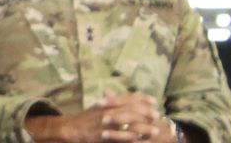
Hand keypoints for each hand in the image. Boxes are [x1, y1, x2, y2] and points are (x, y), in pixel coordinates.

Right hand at [26, 91, 166, 142]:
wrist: (73, 129)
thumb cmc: (87, 118)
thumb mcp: (99, 106)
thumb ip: (111, 100)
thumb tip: (119, 93)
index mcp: (107, 102)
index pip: (127, 97)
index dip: (141, 98)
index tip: (153, 100)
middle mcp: (107, 110)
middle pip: (130, 108)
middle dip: (145, 112)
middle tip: (157, 115)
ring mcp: (106, 123)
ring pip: (128, 123)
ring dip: (143, 126)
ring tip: (155, 130)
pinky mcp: (105, 135)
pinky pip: (121, 136)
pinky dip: (133, 138)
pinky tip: (141, 140)